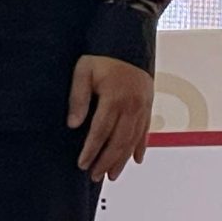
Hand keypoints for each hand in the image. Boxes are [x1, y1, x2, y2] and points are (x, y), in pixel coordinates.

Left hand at [69, 55, 154, 180]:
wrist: (128, 43)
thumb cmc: (102, 57)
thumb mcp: (83, 71)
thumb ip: (78, 98)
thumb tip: (73, 125)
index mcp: (114, 98)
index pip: (101, 131)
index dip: (91, 150)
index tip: (82, 164)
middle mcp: (132, 106)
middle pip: (119, 141)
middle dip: (106, 161)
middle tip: (95, 177)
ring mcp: (142, 107)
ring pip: (133, 140)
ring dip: (122, 160)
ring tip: (112, 175)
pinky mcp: (148, 106)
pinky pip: (145, 131)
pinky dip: (140, 147)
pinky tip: (136, 160)